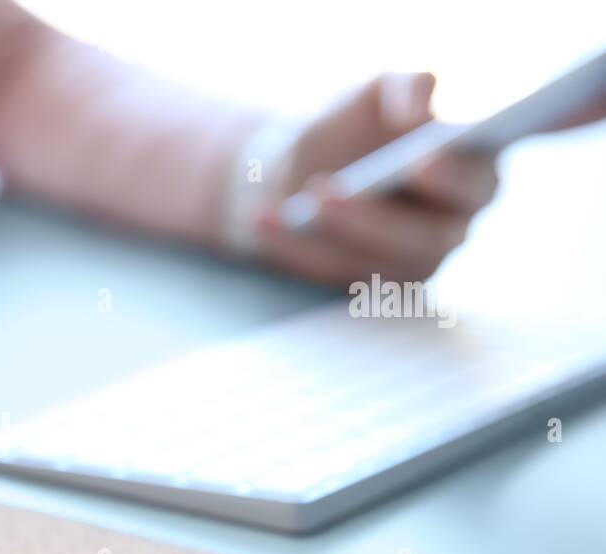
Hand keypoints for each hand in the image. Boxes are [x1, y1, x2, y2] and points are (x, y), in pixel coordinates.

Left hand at [253, 72, 499, 285]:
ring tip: (298, 202)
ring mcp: (406, 264)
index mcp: (471, 173)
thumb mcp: (377, 91)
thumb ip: (407, 86)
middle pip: (427, 239)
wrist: (300, 164)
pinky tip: (263, 218)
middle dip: (376, 218)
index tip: (419, 160)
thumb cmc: (354, 125)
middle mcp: (450, 226)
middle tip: (330, 191)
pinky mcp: (361, 283)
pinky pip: (326, 270)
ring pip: (375, 262)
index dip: (452, 176)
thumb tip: (419, 112)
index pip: (475, 182)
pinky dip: (291, 245)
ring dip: (332, 233)